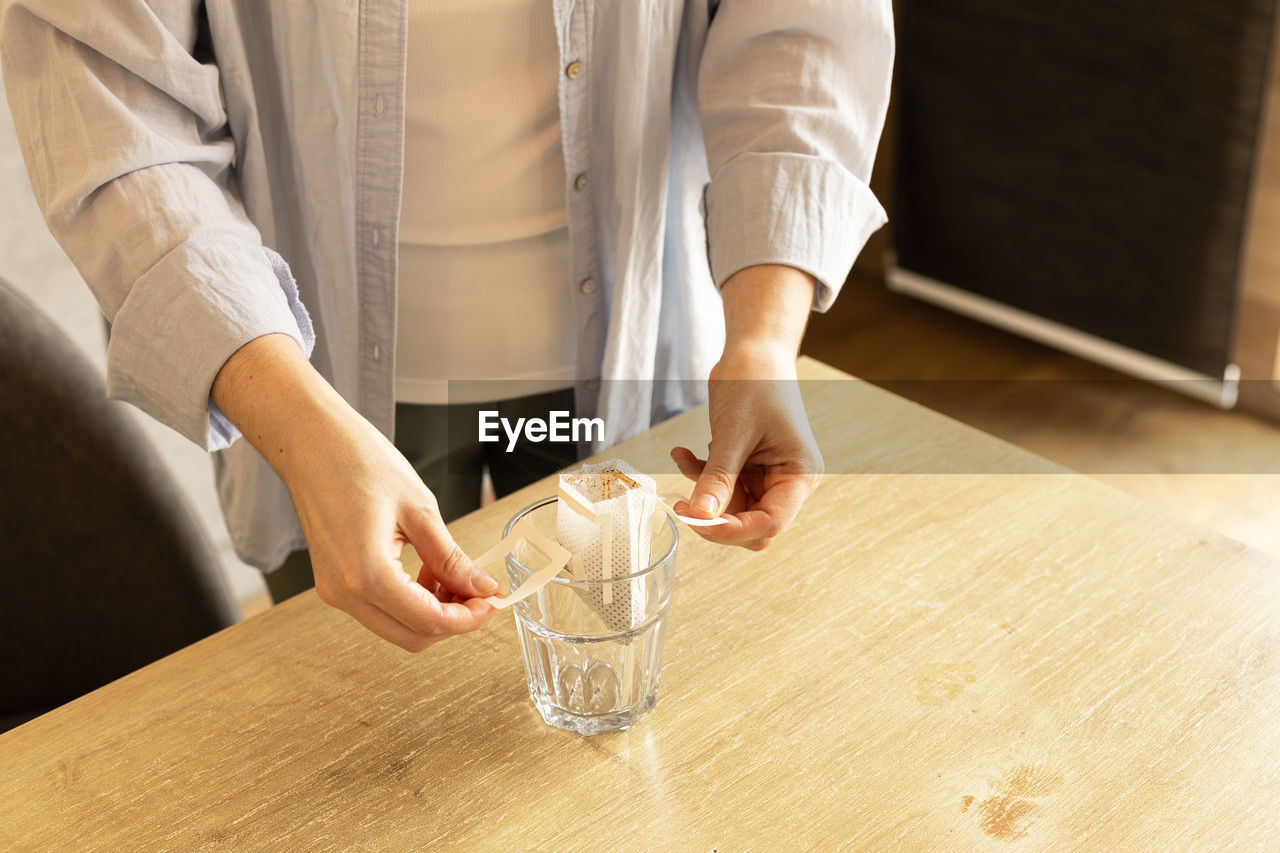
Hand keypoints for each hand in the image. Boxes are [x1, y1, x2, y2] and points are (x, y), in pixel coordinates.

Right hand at [212, 334, 496, 650]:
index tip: (493, 601)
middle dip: (453, 621)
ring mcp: (335, 591)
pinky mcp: (334, 583)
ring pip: (397, 627)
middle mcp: (345, 592)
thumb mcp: (420, 510)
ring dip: (432, 612)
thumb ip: (452, 558)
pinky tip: (427, 572)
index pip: (429, 622)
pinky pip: (380, 609)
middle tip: (480, 592)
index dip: (469, 618)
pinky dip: (410, 601)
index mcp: (367, 574)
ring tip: (453, 576)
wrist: (311, 443)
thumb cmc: (357, 462)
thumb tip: (481, 587)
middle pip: (413, 637)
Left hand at [671, 344, 822, 549]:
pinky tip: (683, 452)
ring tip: (683, 460)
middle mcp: (788, 481)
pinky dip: (700, 475)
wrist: (754, 351)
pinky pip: (722, 488)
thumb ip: (718, 477)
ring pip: (732, 509)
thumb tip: (700, 516)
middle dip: (716, 518)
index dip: (733, 529)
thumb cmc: (755, 382)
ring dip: (704, 493)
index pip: (771, 522)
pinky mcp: (748, 468)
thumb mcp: (733, 432)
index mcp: (799, 474)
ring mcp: (768, 476)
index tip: (695, 520)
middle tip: (683, 504)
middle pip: (752, 525)